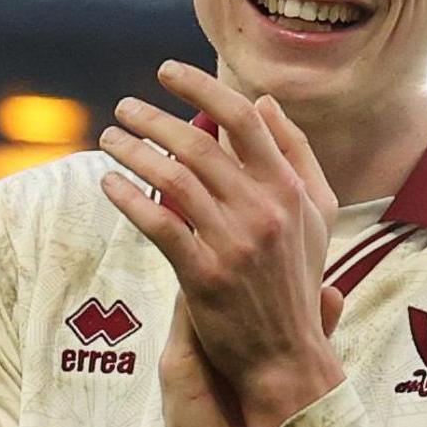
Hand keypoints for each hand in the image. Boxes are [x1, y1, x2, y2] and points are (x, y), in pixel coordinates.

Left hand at [97, 61, 342, 426]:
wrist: (287, 355)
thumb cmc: (297, 280)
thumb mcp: (317, 214)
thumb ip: (296, 154)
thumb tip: (264, 103)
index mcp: (289, 187)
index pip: (242, 118)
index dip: (201, 87)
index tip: (167, 71)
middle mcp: (263, 208)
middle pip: (198, 143)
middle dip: (153, 118)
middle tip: (124, 109)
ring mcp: (234, 242)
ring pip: (172, 178)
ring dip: (133, 152)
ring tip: (109, 140)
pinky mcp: (204, 275)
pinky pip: (158, 224)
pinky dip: (129, 197)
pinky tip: (109, 184)